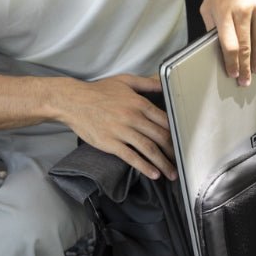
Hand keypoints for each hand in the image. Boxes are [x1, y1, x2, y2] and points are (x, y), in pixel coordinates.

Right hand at [59, 74, 175, 180]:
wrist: (73, 101)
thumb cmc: (98, 91)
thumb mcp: (124, 81)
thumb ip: (146, 83)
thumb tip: (164, 84)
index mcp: (139, 103)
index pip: (165, 120)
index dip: (176, 133)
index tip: (182, 143)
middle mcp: (133, 117)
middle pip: (160, 137)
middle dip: (173, 151)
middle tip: (180, 161)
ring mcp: (121, 131)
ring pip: (149, 149)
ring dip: (163, 163)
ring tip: (171, 174)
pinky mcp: (110, 143)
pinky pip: (131, 157)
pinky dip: (144, 167)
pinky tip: (153, 174)